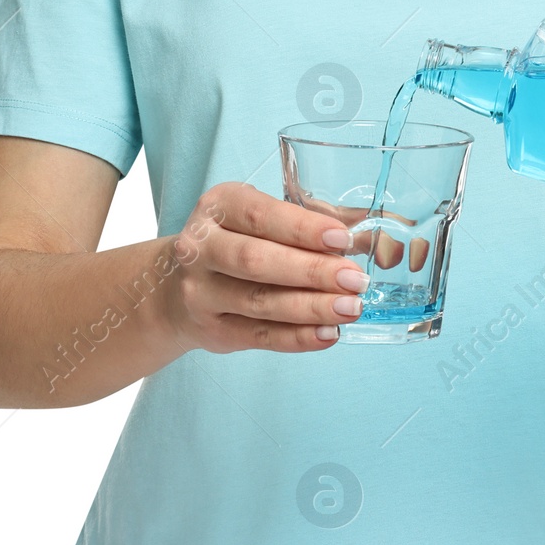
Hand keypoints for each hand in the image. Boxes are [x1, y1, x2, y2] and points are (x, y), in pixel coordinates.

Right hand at [157, 182, 373, 351]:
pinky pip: (258, 336)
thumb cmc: (235, 239)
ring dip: (310, 308)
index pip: (261, 216)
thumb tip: (371, 233)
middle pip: (258, 261)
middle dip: (312, 271)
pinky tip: (328, 334)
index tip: (342, 239)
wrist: (173, 285)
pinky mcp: (211, 330)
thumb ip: (312, 220)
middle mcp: (200, 247)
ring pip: (259, 302)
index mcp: (218, 207)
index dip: (303, 229)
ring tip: (350, 308)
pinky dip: (296, 338)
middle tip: (355, 279)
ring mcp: (200, 292)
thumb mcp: (260, 216)